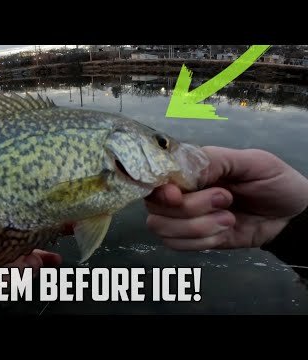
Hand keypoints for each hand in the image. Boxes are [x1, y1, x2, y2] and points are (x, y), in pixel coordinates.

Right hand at [145, 146, 307, 250]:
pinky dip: (202, 241)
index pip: (154, 178)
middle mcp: (180, 192)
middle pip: (154, 207)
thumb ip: (216, 161)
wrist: (291, 217)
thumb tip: (183, 171)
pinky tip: (223, 231)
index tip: (176, 195)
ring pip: (161, 228)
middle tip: (226, 200)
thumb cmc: (273, 182)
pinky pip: (177, 245)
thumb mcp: (251, 162)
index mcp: (189, 169)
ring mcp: (183, 218)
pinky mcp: (192, 239)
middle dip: (190, 209)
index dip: (158, 189)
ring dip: (198, 227)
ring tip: (229, 218)